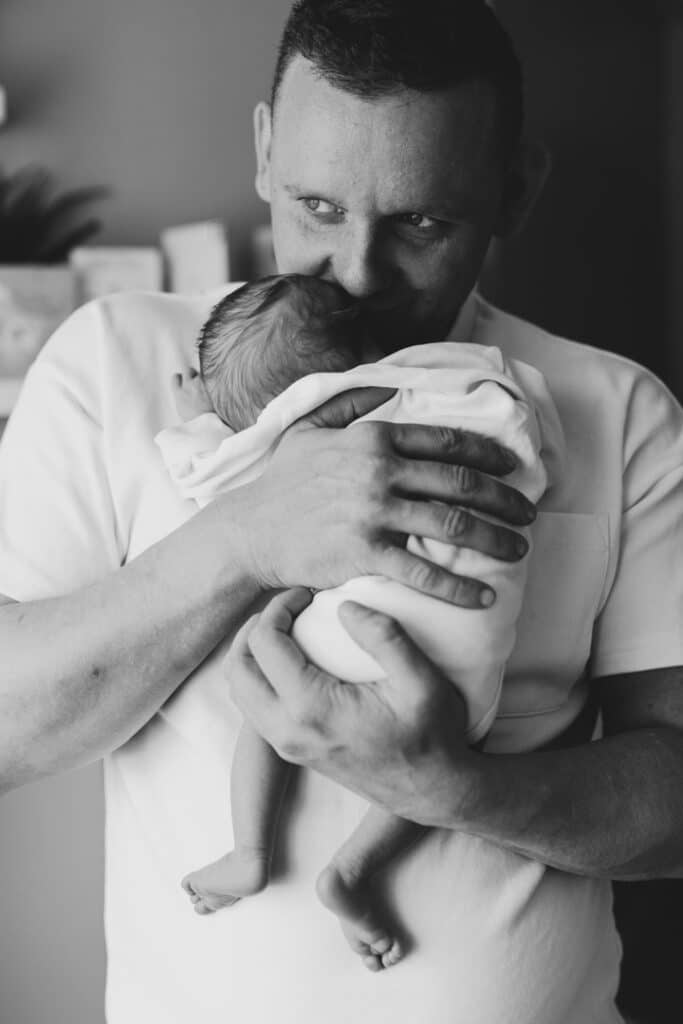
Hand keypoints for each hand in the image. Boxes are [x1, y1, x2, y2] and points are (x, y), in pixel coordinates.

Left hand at [226, 588, 478, 826]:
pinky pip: (254, 708)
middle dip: (254, 628)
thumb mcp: (422, 680)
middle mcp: (288, 731)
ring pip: (239, 691)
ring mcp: (286, 745)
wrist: (432, 791)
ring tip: (286, 629)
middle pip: (237, 668)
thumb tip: (344, 606)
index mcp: (312, 709)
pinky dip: (260, 676)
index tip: (306, 594)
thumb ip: (385, 637)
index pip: (265, 644)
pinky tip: (292, 659)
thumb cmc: (433, 735)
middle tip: (287, 608)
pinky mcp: (292, 751)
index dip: (278, 608)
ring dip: (252, 653)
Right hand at [230, 386, 534, 608]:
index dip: (488, 455)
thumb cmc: (281, 482)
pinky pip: (423, 572)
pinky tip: (482, 598)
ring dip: (494, 540)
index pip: (446, 442)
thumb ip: (349, 405)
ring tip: (518, 552)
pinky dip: (458, 587)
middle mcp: (380, 471)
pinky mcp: (364, 553)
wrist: (249, 531)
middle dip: (504, 499)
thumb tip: (385, 391)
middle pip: (460, 484)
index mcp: (373, 438)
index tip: (513, 467)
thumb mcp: (309, 429)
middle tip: (528, 513)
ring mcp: (373, 513)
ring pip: (451, 525)